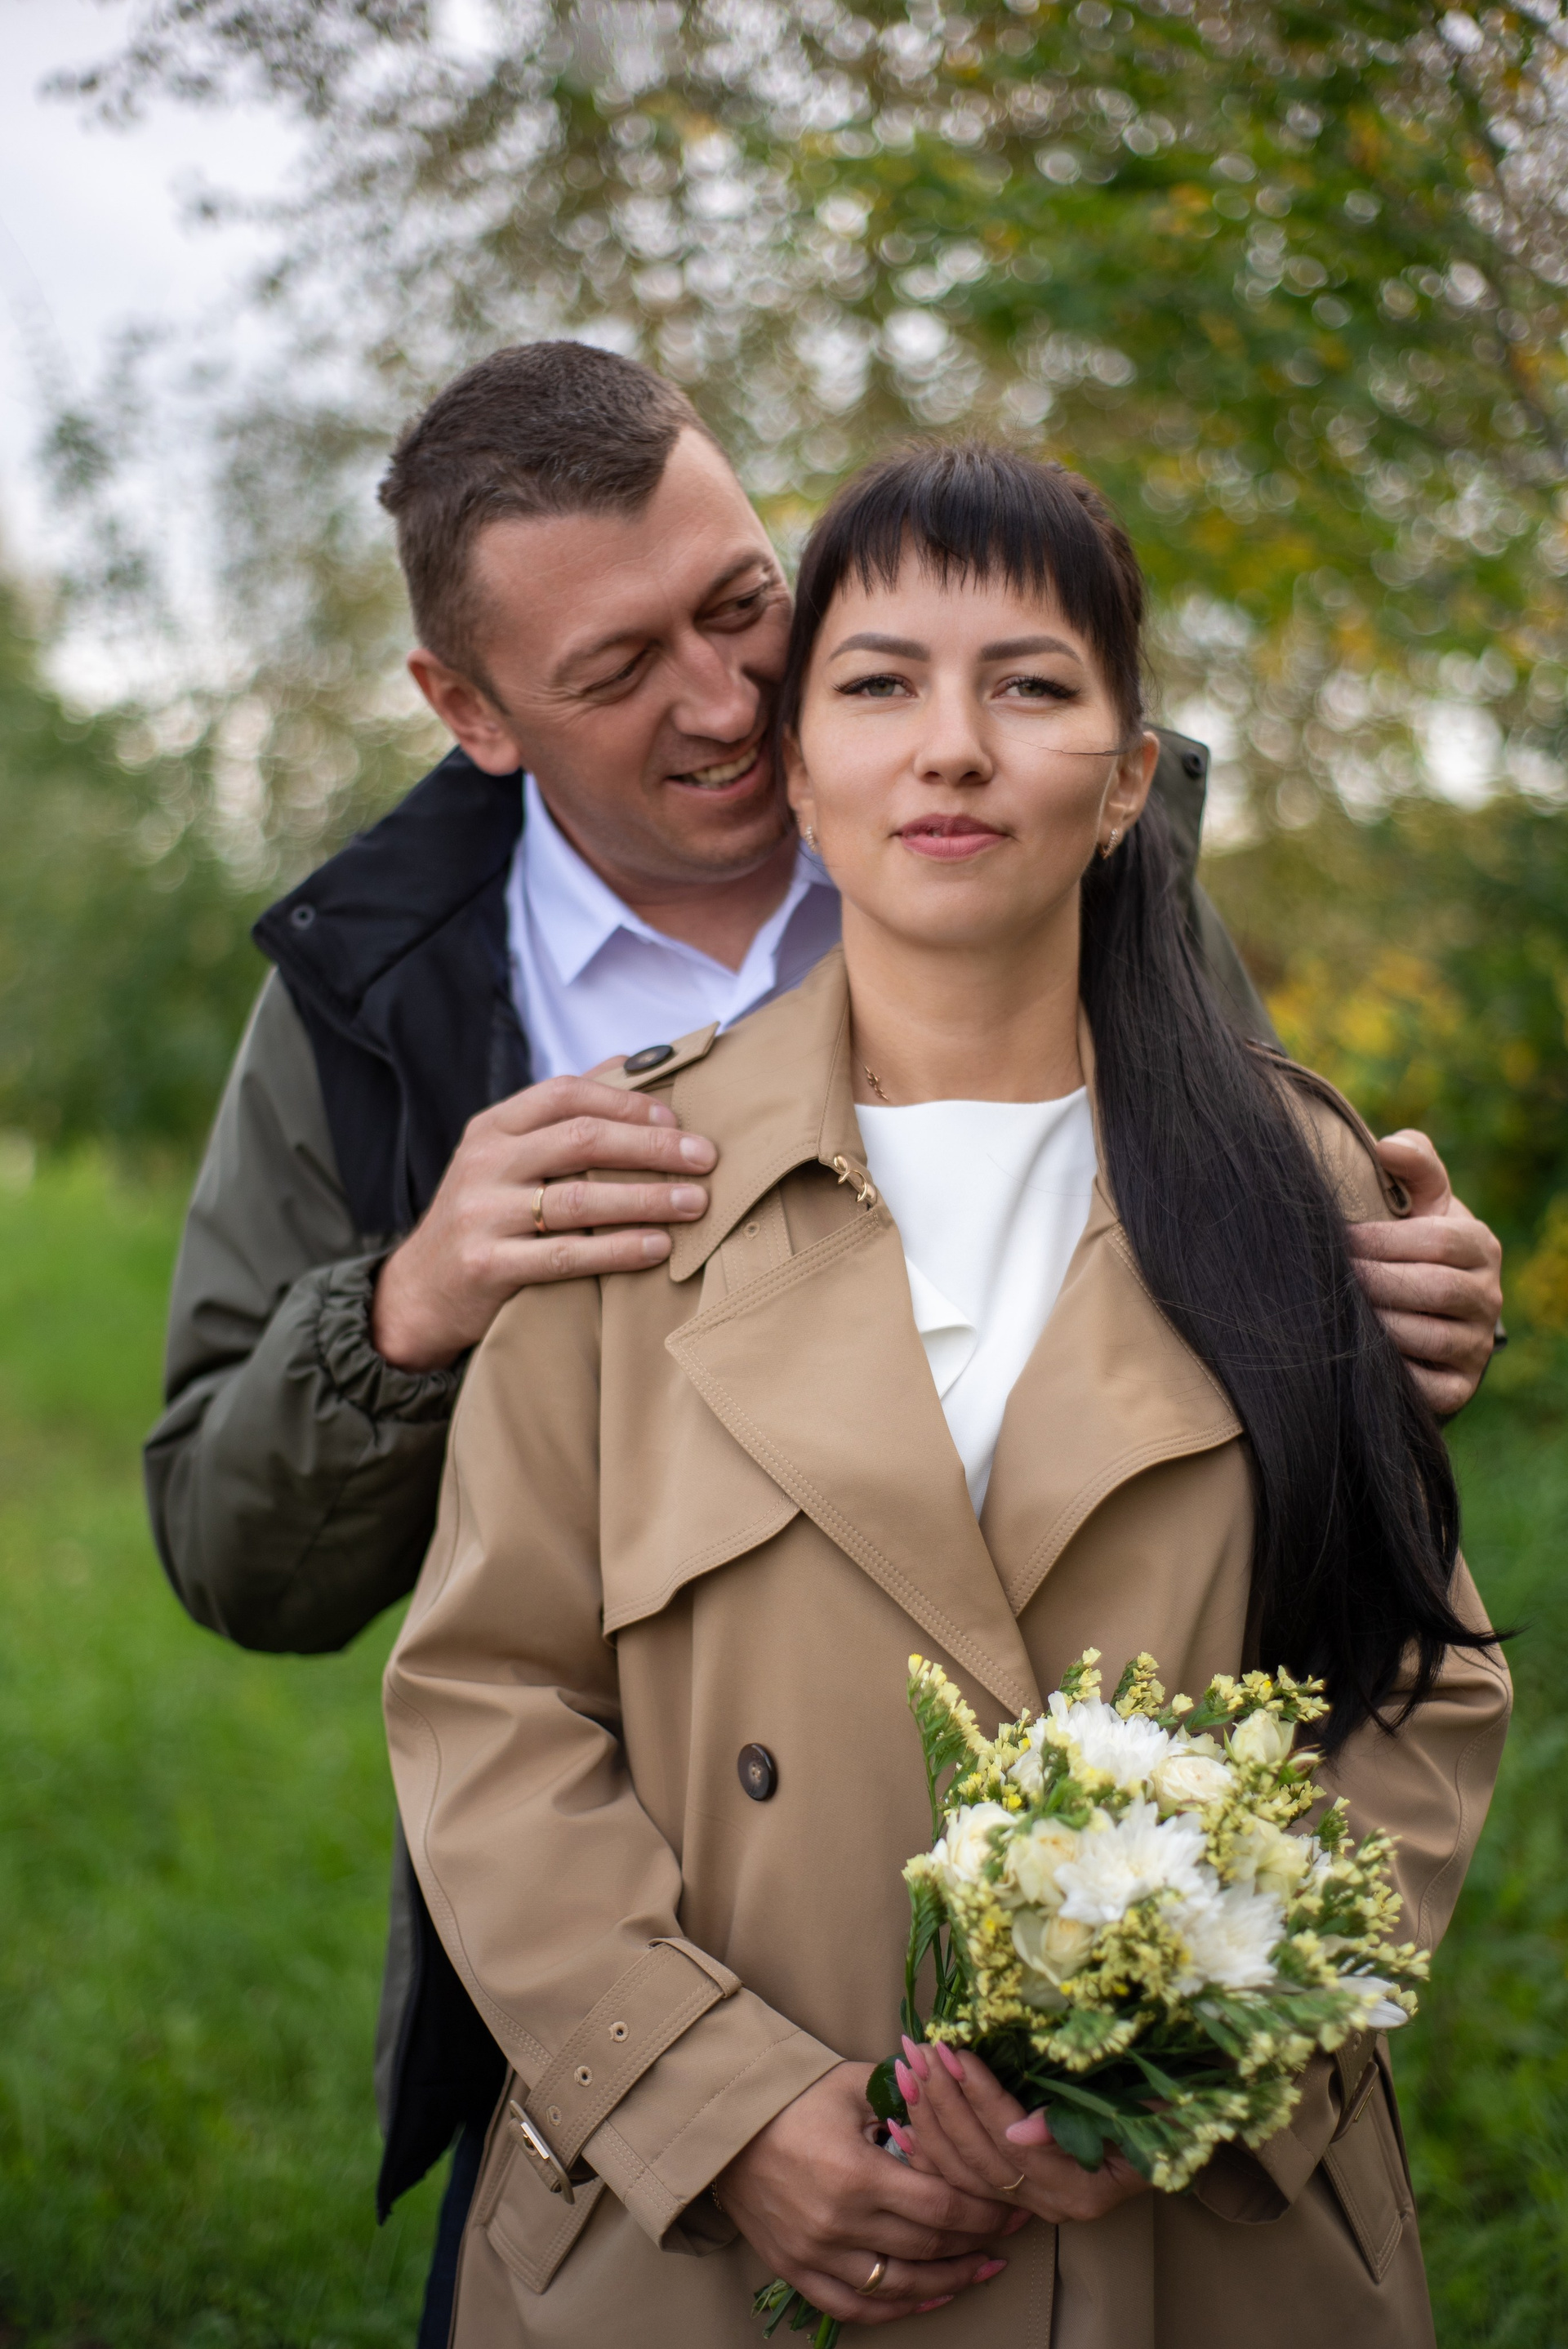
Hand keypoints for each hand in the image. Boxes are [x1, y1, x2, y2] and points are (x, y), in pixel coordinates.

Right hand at [371, 1073, 715, 1370]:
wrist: (419, 1293)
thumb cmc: (481, 1215)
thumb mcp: (504, 1155)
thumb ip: (560, 1113)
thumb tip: (629, 1060)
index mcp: (492, 1128)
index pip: (564, 1094)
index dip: (626, 1102)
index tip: (677, 1116)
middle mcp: (484, 1163)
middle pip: (580, 1139)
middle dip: (652, 1145)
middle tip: (705, 1158)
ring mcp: (482, 1214)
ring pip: (579, 1199)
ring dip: (647, 1198)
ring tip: (696, 1203)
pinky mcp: (488, 1266)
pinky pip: (566, 1256)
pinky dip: (620, 1249)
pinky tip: (659, 1246)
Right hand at [714, 2062, 1025, 2326]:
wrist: (724, 2127)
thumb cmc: (792, 2098)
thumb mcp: (851, 2083)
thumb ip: (905, 2095)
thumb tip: (955, 2097)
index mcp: (857, 2173)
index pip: (940, 2207)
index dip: (984, 2213)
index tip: (1014, 2207)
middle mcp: (840, 2223)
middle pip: (927, 2249)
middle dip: (976, 2244)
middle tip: (1007, 2234)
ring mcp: (817, 2253)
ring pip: (899, 2286)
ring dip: (947, 2282)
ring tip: (980, 2270)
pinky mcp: (797, 2270)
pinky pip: (855, 2306)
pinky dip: (896, 2308)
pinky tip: (926, 2297)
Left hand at [893, 2037, 1148, 2228]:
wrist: (1175, 2127)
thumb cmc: (1164, 2105)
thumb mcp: (1136, 2104)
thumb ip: (1080, 2118)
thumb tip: (1022, 2127)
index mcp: (1084, 2188)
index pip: (1014, 2141)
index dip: (981, 2096)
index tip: (953, 2050)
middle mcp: (1055, 2205)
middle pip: (982, 2158)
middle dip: (944, 2100)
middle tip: (919, 2049)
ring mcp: (1034, 2204)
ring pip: (964, 2173)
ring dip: (929, 2118)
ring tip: (906, 2068)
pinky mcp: (1018, 2194)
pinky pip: (959, 2182)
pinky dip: (925, 2150)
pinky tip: (897, 2119)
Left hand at [1346, 1131, 1503, 1417]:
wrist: (1427, 1314)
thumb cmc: (1412, 1245)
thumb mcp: (1421, 1202)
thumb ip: (1414, 1164)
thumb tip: (1387, 1146)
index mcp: (1479, 1246)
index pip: (1437, 1241)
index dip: (1382, 1240)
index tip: (1341, 1239)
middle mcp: (1487, 1297)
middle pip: (1432, 1289)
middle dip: (1375, 1282)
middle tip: (1333, 1276)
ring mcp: (1476, 1345)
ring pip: (1427, 1337)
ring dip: (1378, 1326)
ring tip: (1338, 1312)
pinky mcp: (1458, 1387)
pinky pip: (1428, 1386)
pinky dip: (1393, 1373)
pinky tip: (1359, 1357)